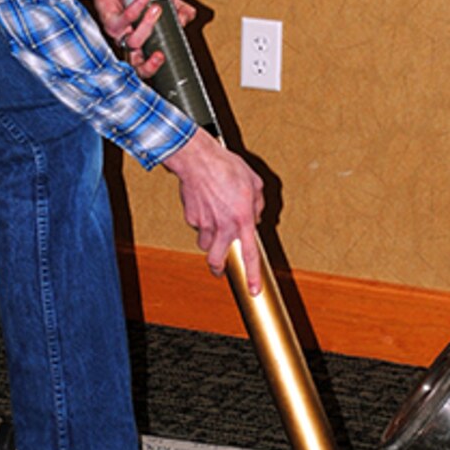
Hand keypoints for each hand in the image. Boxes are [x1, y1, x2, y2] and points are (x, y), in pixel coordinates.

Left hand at [90, 0, 196, 79]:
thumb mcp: (166, 3)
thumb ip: (181, 11)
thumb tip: (187, 17)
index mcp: (142, 44)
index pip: (145, 67)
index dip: (152, 68)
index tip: (163, 57)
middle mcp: (129, 43)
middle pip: (136, 65)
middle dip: (148, 64)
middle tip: (160, 54)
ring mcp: (119, 34)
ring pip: (133, 41)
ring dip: (147, 25)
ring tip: (157, 8)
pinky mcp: (109, 20)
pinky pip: (124, 18)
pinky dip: (138, 5)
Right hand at [162, 129, 264, 289]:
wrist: (198, 159)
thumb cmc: (226, 167)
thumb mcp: (254, 183)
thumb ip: (258, 204)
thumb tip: (256, 217)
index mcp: (243, 219)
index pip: (249, 255)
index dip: (252, 276)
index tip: (253, 290)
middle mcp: (224, 226)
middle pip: (217, 261)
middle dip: (218, 268)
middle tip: (221, 268)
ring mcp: (205, 223)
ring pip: (205, 244)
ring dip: (210, 241)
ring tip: (214, 226)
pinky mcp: (192, 217)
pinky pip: (197, 226)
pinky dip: (202, 221)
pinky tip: (205, 206)